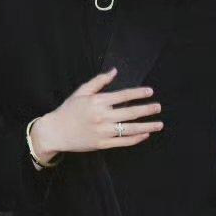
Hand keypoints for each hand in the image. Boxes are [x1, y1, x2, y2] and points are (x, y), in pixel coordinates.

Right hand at [31, 68, 163, 158]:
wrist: (55, 132)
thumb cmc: (68, 110)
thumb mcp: (81, 92)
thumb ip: (99, 81)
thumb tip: (114, 71)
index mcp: (98, 102)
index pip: (123, 95)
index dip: (138, 93)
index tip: (150, 92)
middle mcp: (102, 116)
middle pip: (130, 112)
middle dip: (147, 109)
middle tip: (158, 107)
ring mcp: (103, 132)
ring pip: (130, 129)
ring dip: (147, 126)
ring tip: (159, 124)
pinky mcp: (102, 144)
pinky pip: (123, 142)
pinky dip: (136, 138)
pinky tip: (145, 134)